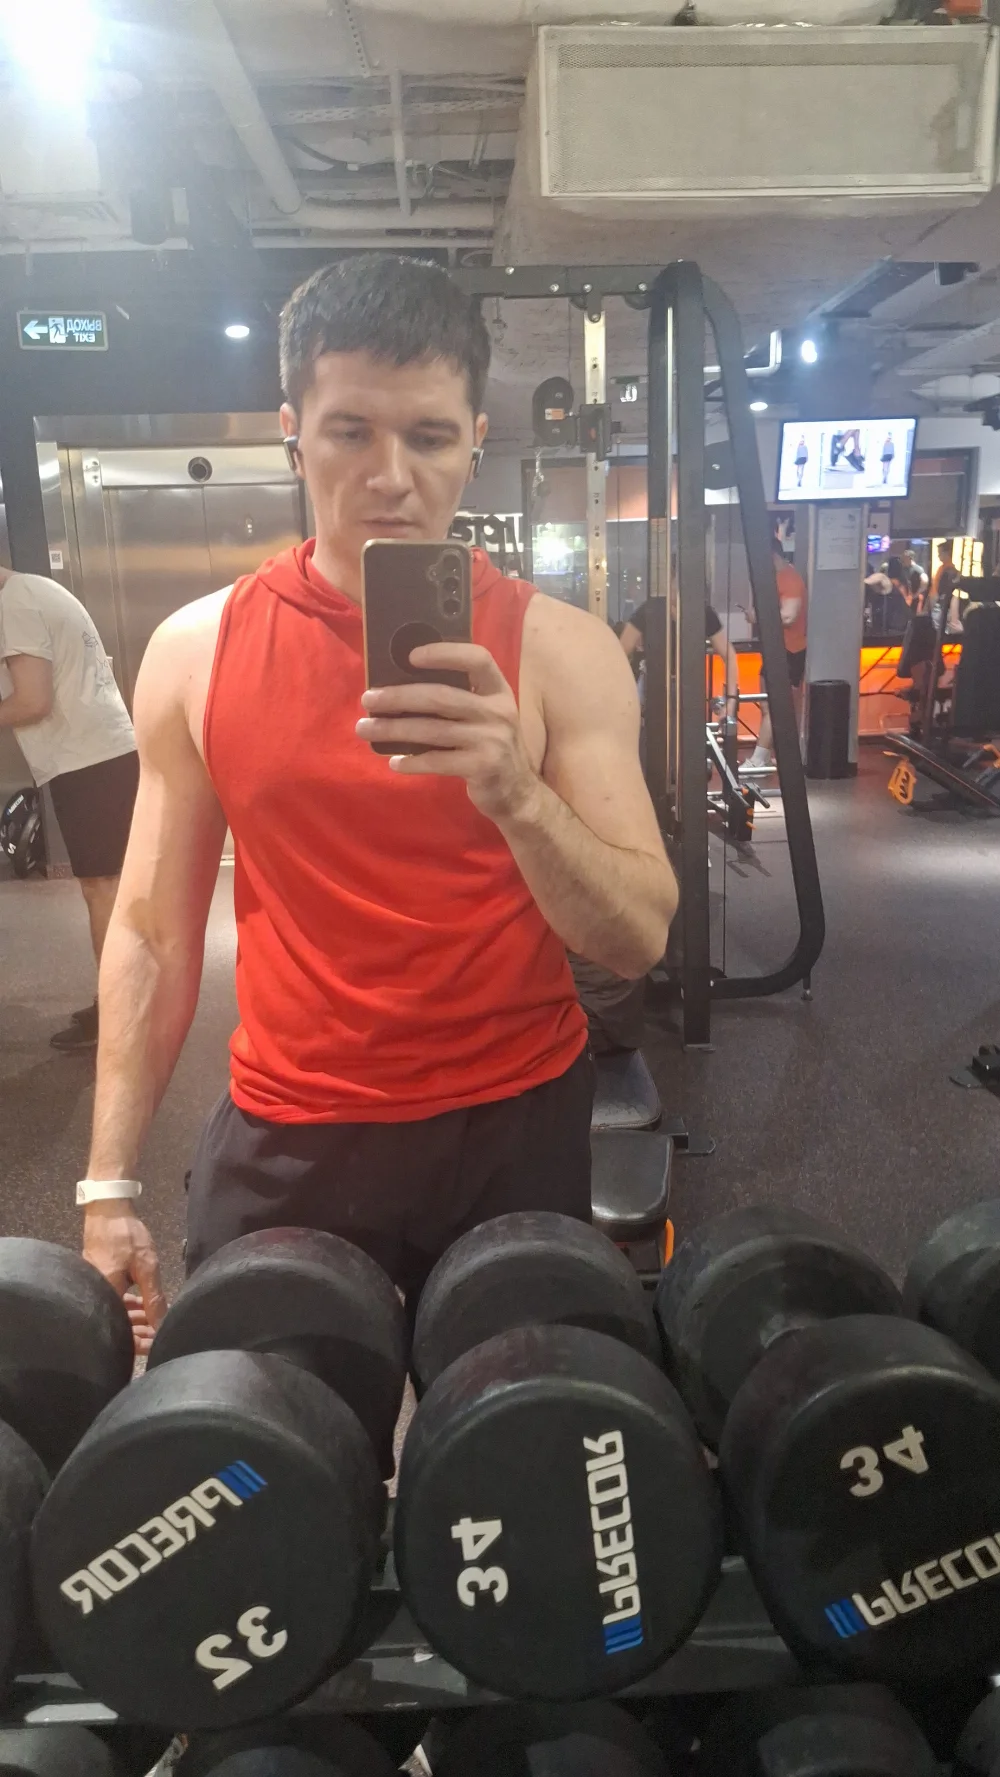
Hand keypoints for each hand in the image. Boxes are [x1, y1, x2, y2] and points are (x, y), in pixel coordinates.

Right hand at [83, 1201, 167, 1358]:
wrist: (107, 1208)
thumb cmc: (126, 1236)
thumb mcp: (146, 1266)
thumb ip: (154, 1298)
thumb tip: (162, 1325)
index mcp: (105, 1296)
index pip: (119, 1333)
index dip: (138, 1344)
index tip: (156, 1346)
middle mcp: (96, 1295)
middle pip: (116, 1325)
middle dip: (139, 1334)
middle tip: (159, 1335)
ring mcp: (96, 1286)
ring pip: (115, 1312)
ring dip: (135, 1320)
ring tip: (155, 1321)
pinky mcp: (98, 1279)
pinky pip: (113, 1300)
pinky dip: (127, 1306)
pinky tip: (143, 1306)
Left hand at [356, 643, 541, 822]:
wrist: (517, 792)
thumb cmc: (490, 746)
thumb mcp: (484, 716)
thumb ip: (458, 699)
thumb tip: (400, 685)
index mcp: (498, 690)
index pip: (477, 659)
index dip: (444, 653)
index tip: (410, 656)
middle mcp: (498, 711)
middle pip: (440, 696)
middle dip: (398, 697)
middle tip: (367, 699)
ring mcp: (493, 740)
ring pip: (432, 730)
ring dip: (393, 729)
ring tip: (366, 729)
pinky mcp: (483, 767)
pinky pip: (438, 761)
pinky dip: (412, 761)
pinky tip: (394, 762)